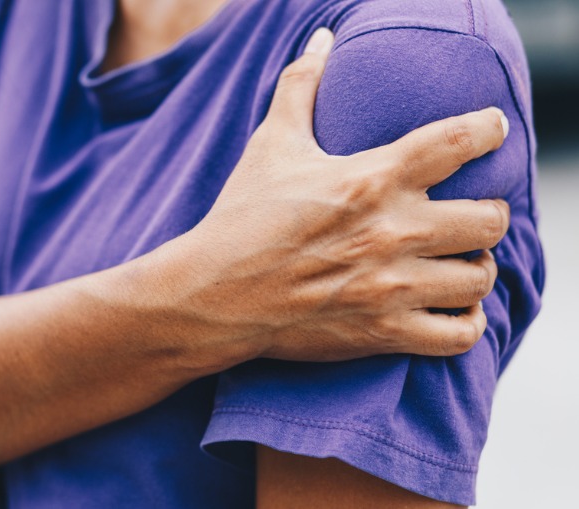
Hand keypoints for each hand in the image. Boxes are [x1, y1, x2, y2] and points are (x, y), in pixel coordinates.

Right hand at [163, 28, 509, 361]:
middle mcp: (390, 231)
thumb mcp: (271, 146)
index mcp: (370, 179)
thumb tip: (320, 39)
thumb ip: (301, 87)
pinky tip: (450, 307)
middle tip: (468, 214)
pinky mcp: (382, 332)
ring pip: (481, 277)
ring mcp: (389, 286)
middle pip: (491, 218)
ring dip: (476, 266)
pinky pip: (459, 335)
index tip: (491, 130)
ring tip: (456, 261)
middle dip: (489, 213)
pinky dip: (466, 322)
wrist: (212, 294)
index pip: (459, 141)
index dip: (489, 130)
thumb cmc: (241, 218)